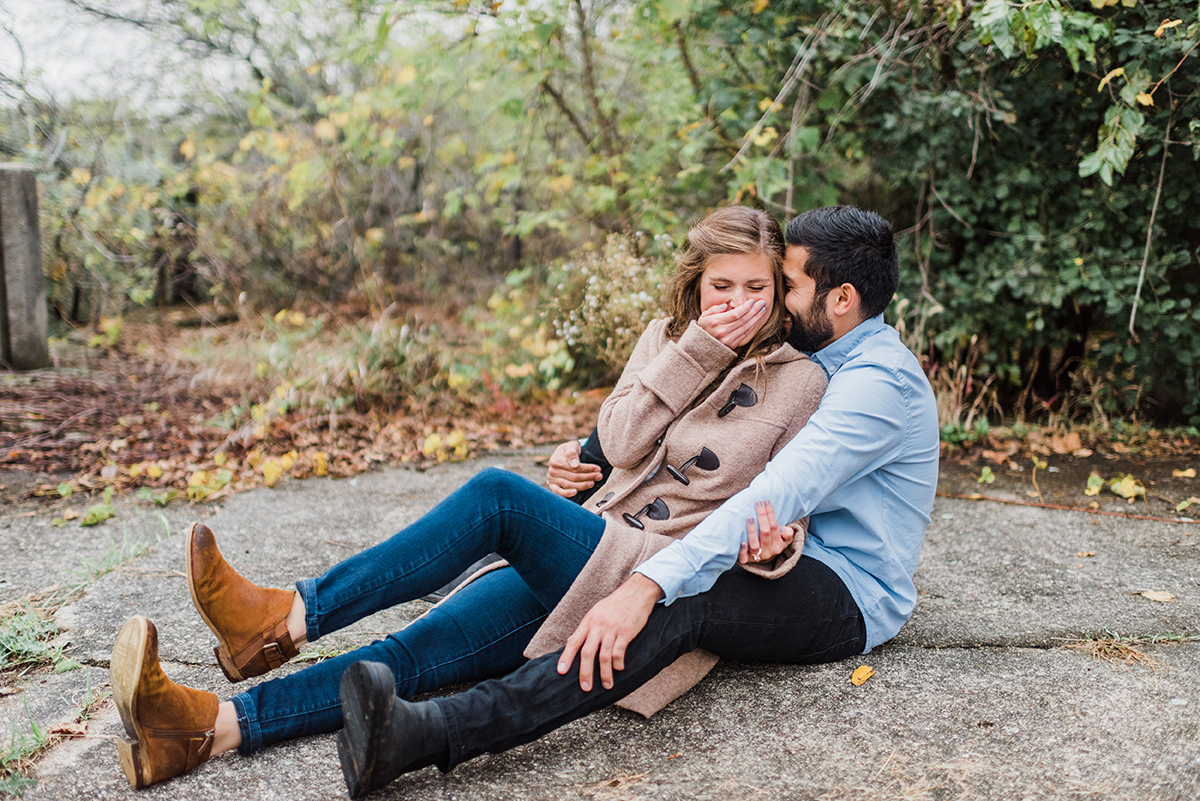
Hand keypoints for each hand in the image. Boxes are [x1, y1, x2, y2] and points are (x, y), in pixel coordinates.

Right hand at [547, 440, 603, 497]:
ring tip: (592, 483)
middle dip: (588, 477)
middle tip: (599, 476)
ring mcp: (552, 479)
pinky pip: (558, 492)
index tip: (598, 469)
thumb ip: (572, 453)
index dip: (587, 469)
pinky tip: (576, 492)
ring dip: (583, 485)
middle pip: (573, 477)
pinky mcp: (552, 486)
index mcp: (555, 460)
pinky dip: (567, 493)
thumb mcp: (571, 446)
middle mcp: (552, 470)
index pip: (574, 468)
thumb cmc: (569, 450)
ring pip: (570, 485)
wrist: (563, 455)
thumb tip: (575, 465)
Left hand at [558, 573, 663, 690]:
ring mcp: (612, 629)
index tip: (561, 672)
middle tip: (585, 687)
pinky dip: (618, 664)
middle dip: (585, 672)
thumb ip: (587, 627)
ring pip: (604, 656)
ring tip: (607, 685)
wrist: (636, 592)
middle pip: (587, 653)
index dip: (566, 657)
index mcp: (588, 621)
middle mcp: (598, 626)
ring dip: (605, 674)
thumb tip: (573, 641)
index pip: (573, 641)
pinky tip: (619, 668)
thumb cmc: (615, 604)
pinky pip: (619, 652)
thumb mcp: (597, 612)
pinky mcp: (626, 632)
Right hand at [697, 299, 768, 349]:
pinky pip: (744, 334)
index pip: (736, 314)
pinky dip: (752, 326)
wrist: (699, 348)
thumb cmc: (702, 328)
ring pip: (746, 327)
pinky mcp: (732, 345)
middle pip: (743, 320)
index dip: (746, 307)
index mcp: (715, 322)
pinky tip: (756, 320)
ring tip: (762, 310)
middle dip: (754, 310)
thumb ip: (714, 309)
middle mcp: (723, 331)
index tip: (752, 301)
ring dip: (756, 318)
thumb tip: (725, 306)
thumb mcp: (704, 316)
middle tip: (762, 303)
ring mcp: (728, 340)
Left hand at [738, 500, 794, 563]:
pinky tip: (741, 542)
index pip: (775, 527)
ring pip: (755, 545)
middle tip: (758, 504)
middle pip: (765, 533)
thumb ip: (787, 535)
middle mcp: (768, 552)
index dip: (771, 514)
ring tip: (749, 518)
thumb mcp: (784, 540)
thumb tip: (788, 530)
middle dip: (762, 517)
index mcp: (778, 545)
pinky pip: (744, 558)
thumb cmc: (772, 543)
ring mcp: (757, 557)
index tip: (766, 501)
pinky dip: (742, 550)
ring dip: (752, 531)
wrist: (761, 557)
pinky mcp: (746, 561)